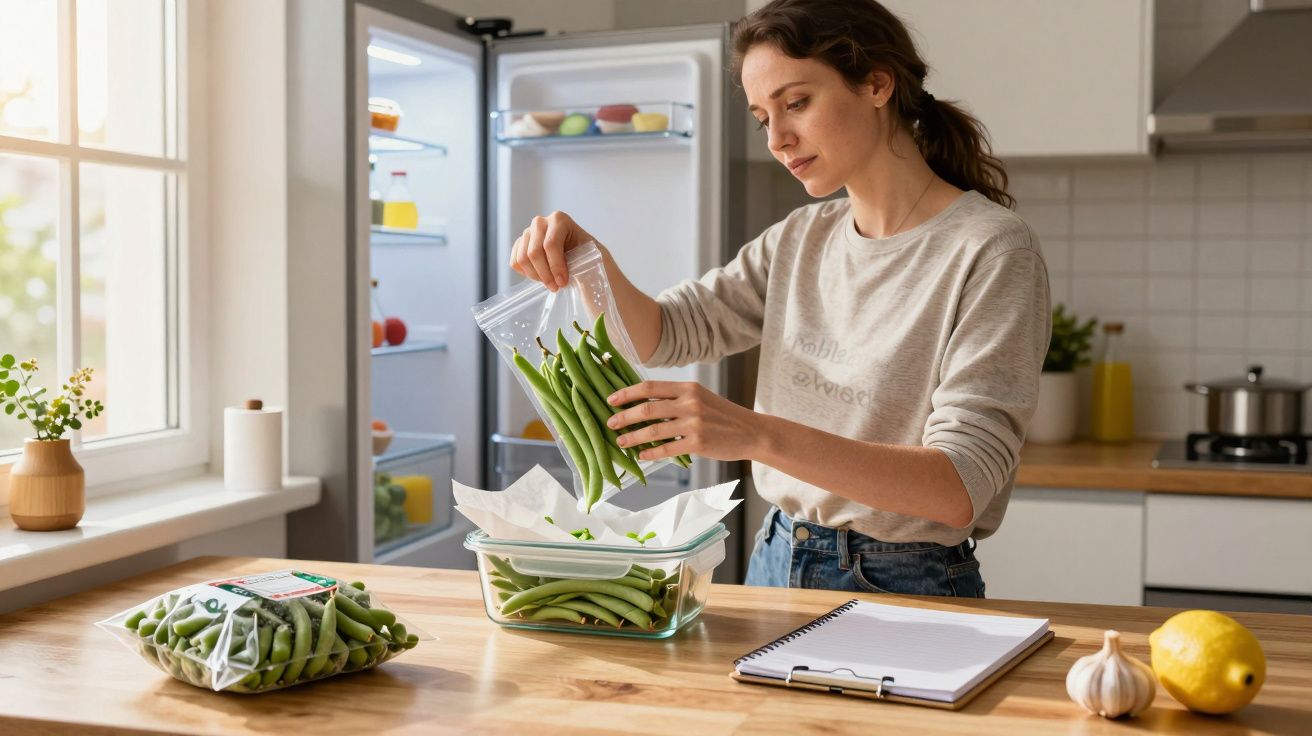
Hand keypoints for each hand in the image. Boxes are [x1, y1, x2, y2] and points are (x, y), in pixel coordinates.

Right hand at [509, 211, 598, 291]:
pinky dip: (527, 274)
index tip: (563, 282)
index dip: (555, 266)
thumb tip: (570, 276)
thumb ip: (584, 261)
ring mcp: (528, 233)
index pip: (550, 244)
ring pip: (522, 258)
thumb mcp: (593, 255)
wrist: (582, 255)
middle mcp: (540, 222)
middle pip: (534, 252)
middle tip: (556, 287)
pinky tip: (542, 277)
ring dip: (536, 276)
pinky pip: (515, 262)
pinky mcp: (520, 244)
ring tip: (550, 284)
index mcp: (559, 219)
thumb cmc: (589, 255)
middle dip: (545, 274)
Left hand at [605, 381, 758, 462]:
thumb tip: (645, 404)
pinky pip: (666, 449)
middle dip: (624, 417)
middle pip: (647, 409)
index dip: (627, 393)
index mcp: (688, 388)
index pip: (649, 387)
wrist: (751, 432)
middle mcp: (689, 403)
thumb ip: (676, 398)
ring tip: (621, 442)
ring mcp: (693, 424)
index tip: (611, 400)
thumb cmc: (723, 415)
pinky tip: (641, 456)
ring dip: (632, 437)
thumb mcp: (701, 397)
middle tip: (610, 423)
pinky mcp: (698, 444)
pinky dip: (650, 453)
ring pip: (653, 431)